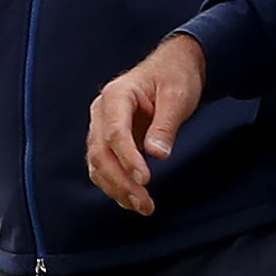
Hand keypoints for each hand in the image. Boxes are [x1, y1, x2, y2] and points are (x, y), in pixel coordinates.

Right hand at [86, 35, 206, 215]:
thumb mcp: (178, 96)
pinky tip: (132, 200)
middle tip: (145, 204)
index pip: (114, 132)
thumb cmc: (175, 76)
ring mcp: (102, 126)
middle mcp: (102, 111)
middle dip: (121, 182)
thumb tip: (157, 154)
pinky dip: (115, 185)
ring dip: (116, 189)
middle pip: (100, 152)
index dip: (127, 158)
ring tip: (142, 207)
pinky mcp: (109, 140)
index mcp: (116, 95)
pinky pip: (104, 166)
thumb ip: (166, 125)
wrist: (173, 67)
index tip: (145, 179)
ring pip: (98, 164)